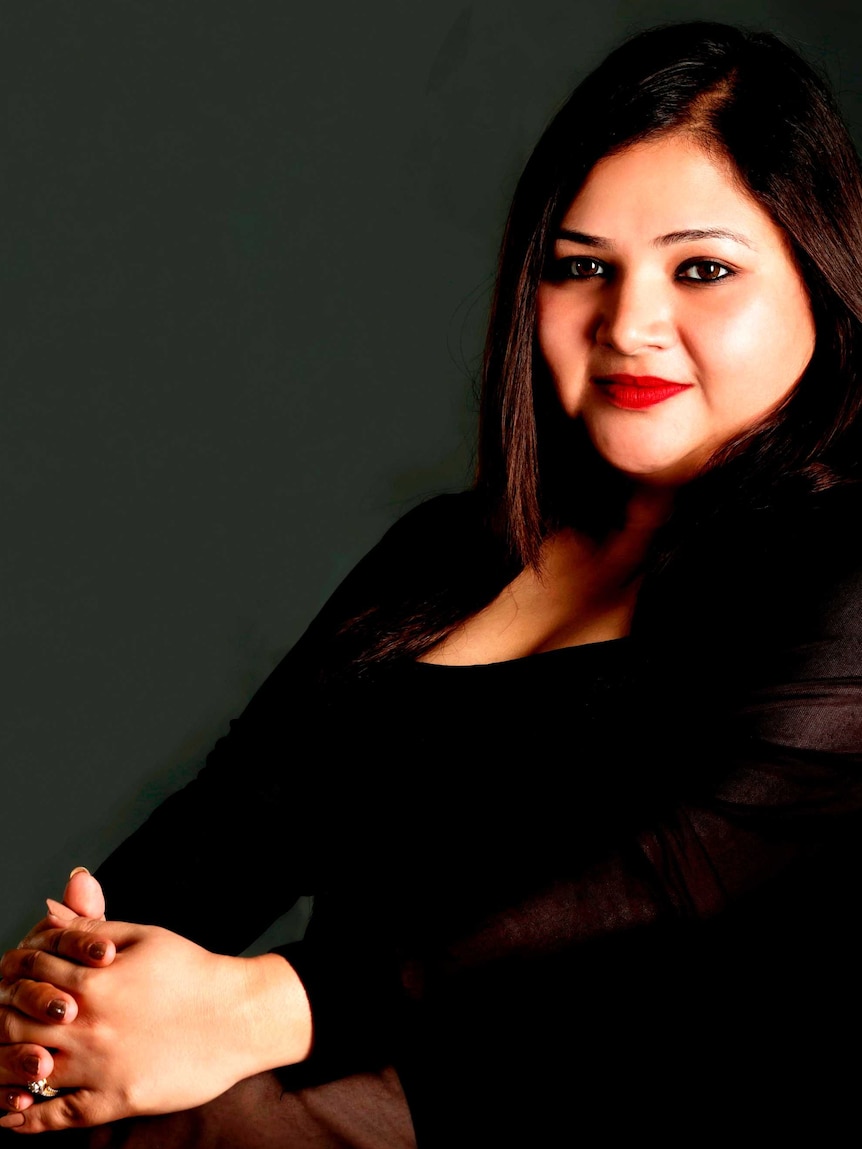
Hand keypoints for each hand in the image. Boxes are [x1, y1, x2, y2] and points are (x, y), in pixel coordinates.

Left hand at [0, 913, 311, 1131]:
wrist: (239, 1016)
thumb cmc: (193, 971)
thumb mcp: (144, 936)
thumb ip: (92, 926)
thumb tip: (51, 910)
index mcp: (94, 978)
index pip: (30, 971)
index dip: (15, 970)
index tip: (12, 975)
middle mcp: (88, 1024)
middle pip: (16, 1019)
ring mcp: (98, 1067)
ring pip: (27, 1068)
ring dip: (4, 1064)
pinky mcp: (113, 1101)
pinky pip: (56, 1117)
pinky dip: (25, 1120)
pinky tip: (10, 1117)